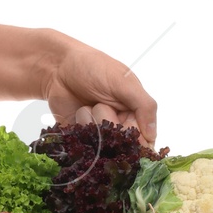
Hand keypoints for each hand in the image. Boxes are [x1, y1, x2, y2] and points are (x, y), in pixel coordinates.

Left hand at [40, 34, 157, 146]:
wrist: (59, 66)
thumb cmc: (95, 68)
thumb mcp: (124, 82)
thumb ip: (144, 106)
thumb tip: (153, 137)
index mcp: (135, 113)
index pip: (143, 140)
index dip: (133, 137)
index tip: (122, 124)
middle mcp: (119, 126)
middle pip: (120, 145)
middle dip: (110, 124)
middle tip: (101, 103)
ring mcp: (99, 133)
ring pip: (101, 146)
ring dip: (92, 123)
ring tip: (88, 104)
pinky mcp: (80, 137)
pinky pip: (83, 145)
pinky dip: (79, 128)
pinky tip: (77, 111)